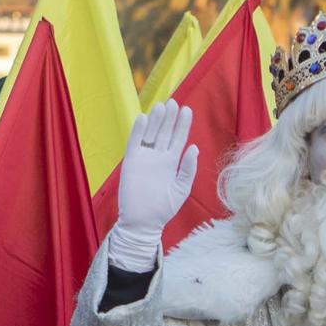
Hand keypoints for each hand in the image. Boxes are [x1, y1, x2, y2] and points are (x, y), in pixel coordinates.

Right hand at [109, 101, 198, 270]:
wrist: (142, 223)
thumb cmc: (163, 209)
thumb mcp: (181, 189)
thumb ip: (188, 169)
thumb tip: (194, 148)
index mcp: (171, 163)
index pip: (178, 139)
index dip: (182, 125)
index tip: (187, 110)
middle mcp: (158, 157)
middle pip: (165, 133)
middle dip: (169, 118)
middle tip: (174, 103)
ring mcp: (144, 158)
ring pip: (151, 134)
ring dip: (156, 121)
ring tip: (162, 107)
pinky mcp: (131, 162)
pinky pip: (134, 143)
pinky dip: (138, 131)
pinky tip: (144, 118)